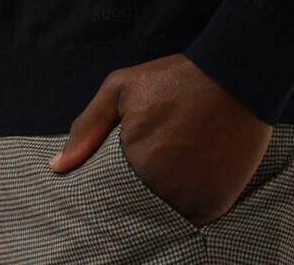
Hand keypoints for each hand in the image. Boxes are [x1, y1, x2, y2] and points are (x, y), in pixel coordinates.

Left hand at [47, 54, 271, 227]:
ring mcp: (190, 200)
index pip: (112, 194)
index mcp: (133, 164)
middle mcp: (161, 190)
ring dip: (166, 199)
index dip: (116, 185)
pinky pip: (194, 218)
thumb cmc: (176, 79)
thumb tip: (57, 167)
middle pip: (139, 206)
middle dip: (142, 189)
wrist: (236, 75)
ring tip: (176, 167)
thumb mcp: (122, 88)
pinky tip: (194, 175)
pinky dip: (191, 202)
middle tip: (156, 161)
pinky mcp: (216, 205)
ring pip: (166, 214)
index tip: (124, 171)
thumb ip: (88, 127)